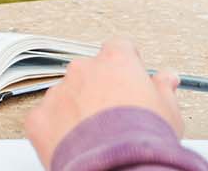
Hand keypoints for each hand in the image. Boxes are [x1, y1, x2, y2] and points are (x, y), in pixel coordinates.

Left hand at [24, 39, 183, 168]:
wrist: (117, 167)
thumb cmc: (144, 141)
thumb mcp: (168, 111)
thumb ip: (163, 88)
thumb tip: (166, 79)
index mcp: (115, 62)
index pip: (119, 48)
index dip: (126, 63)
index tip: (130, 76)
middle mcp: (82, 70)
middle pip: (89, 72)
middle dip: (99, 89)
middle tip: (114, 115)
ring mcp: (58, 92)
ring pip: (66, 94)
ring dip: (77, 108)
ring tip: (96, 135)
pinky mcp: (39, 116)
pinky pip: (47, 117)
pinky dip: (58, 129)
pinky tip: (77, 144)